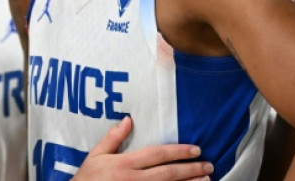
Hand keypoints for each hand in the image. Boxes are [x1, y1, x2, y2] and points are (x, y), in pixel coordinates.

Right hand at [73, 117, 213, 179]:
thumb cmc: (86, 179)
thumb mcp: (95, 156)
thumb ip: (112, 138)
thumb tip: (128, 119)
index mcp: (124, 164)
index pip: (157, 154)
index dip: (178, 151)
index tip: (195, 149)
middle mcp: (134, 179)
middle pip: (168, 173)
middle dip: (191, 169)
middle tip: (209, 165)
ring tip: (207, 180)